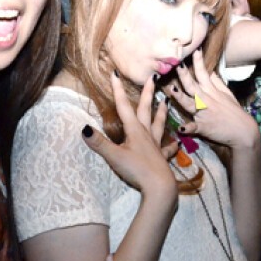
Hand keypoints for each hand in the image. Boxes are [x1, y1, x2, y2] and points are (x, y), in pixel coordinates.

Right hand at [81, 73, 176, 195]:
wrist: (159, 186)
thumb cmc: (136, 170)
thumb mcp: (114, 156)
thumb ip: (99, 143)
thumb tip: (84, 128)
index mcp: (134, 130)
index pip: (124, 106)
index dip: (118, 90)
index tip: (116, 74)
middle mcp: (146, 133)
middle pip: (146, 109)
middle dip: (147, 92)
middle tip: (154, 77)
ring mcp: (156, 145)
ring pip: (159, 124)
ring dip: (162, 112)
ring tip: (166, 101)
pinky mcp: (162, 158)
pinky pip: (167, 149)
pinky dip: (171, 145)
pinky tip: (176, 143)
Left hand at [175, 53, 259, 150]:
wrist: (243, 131)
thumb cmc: (234, 112)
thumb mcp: (227, 94)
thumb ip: (217, 82)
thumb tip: (210, 71)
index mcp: (212, 92)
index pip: (203, 74)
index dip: (198, 62)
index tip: (194, 50)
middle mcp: (206, 100)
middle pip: (193, 86)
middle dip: (184, 75)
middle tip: (176, 64)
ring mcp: (204, 113)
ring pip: (189, 103)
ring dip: (180, 97)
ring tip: (172, 89)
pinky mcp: (204, 127)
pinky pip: (194, 127)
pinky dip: (188, 128)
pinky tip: (181, 128)